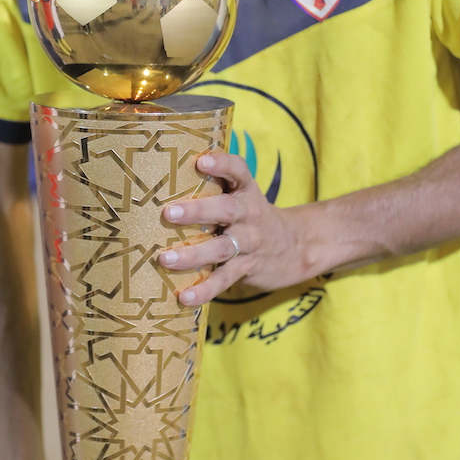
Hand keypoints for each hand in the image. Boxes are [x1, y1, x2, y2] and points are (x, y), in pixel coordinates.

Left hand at [159, 152, 319, 306]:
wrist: (295, 247)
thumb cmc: (251, 216)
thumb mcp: (242, 195)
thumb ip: (215, 185)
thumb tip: (164, 173)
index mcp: (246, 191)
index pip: (238, 171)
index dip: (221, 164)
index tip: (201, 161)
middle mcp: (249, 214)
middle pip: (227, 210)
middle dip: (198, 211)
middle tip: (169, 213)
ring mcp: (249, 243)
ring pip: (222, 248)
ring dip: (194, 254)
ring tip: (166, 259)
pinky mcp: (246, 268)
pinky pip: (225, 279)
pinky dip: (205, 290)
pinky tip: (185, 297)